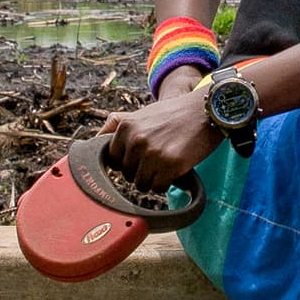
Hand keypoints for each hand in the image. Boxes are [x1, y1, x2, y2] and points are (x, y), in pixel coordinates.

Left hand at [102, 79, 217, 189]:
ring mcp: (153, 153)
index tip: (141, 157)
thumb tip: (94, 141)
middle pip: (127, 174)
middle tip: (158, 158)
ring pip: (141, 184)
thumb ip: (117, 125)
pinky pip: (158, 188)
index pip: (114, 160)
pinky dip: (165, 184)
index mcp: (126, 127)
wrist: (205, 111)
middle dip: (141, 171)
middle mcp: (136, 140)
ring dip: (153, 179)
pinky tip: (174, 169)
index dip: (128, 162)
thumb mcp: (141, 113)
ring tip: (166, 164)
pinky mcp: (170, 165)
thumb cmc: (174, 114)